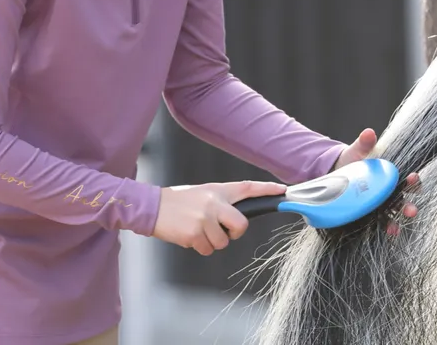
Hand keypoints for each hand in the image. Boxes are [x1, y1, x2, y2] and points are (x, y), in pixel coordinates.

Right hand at [152, 180, 285, 255]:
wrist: (153, 207)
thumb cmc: (179, 202)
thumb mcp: (202, 194)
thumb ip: (221, 203)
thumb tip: (238, 219)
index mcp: (217, 191)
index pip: (247, 187)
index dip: (267, 190)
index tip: (283, 191)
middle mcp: (214, 202)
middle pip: (241, 225)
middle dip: (234, 233)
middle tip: (220, 230)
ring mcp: (204, 218)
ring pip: (222, 242)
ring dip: (211, 241)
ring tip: (195, 228)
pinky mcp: (194, 233)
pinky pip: (207, 249)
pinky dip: (199, 246)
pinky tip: (188, 235)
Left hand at [332, 127, 420, 235]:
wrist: (334, 172)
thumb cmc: (352, 160)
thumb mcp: (356, 151)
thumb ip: (364, 143)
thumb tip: (369, 132)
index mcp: (390, 175)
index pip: (408, 179)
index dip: (414, 180)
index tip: (413, 178)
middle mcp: (389, 191)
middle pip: (404, 200)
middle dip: (409, 206)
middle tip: (410, 210)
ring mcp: (381, 203)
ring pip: (394, 214)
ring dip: (398, 222)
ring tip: (395, 228)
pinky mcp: (371, 213)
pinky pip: (382, 222)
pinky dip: (386, 227)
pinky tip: (387, 231)